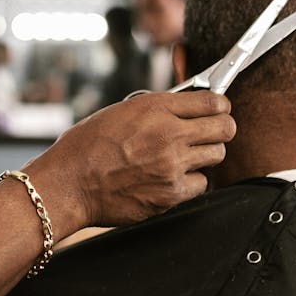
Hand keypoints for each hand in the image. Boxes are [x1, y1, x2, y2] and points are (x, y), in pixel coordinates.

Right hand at [23, 91, 233, 232]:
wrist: (70, 183)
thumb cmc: (87, 146)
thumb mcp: (121, 111)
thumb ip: (157, 110)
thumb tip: (186, 109)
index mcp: (154, 108)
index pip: (212, 101)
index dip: (219, 105)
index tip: (218, 109)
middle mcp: (168, 134)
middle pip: (225, 128)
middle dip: (222, 127)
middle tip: (212, 131)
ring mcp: (173, 166)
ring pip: (216, 155)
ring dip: (205, 154)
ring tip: (186, 155)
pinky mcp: (172, 194)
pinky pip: (201, 183)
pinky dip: (190, 180)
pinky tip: (171, 176)